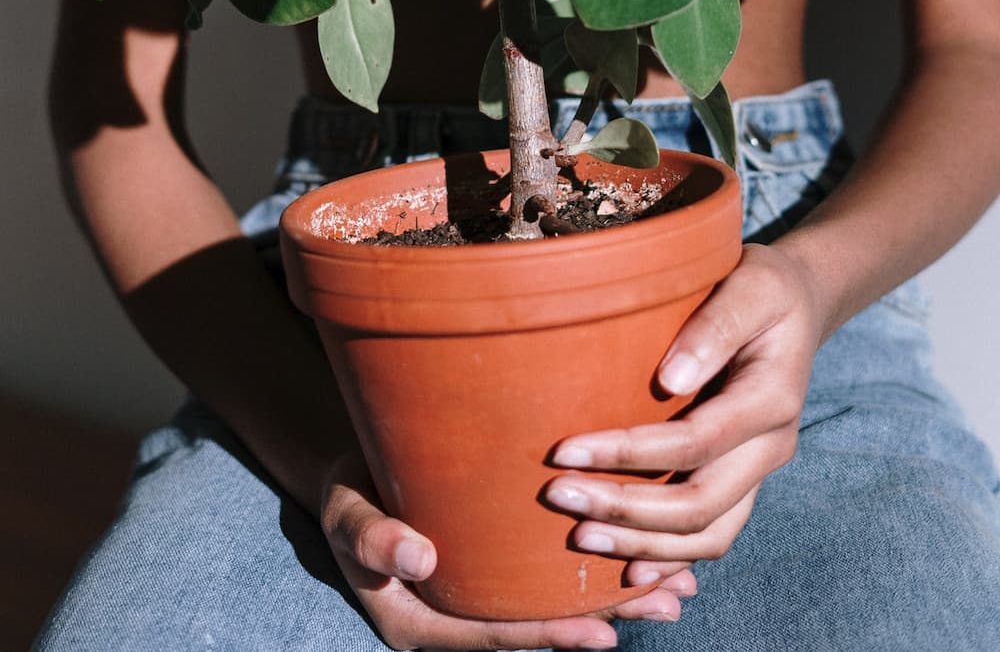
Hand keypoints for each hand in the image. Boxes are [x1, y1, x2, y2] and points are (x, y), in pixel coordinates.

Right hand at [320, 451, 698, 650]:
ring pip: (553, 600)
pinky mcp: (500, 563)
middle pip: (538, 624)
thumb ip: (371, 537)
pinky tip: (645, 548)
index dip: (547, 636)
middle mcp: (462, 614)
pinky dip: (597, 561)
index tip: (601, 633)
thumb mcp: (344, 515)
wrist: (356, 475)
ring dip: (616, 593)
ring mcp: (484, 591)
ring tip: (678, 585)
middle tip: (667, 603)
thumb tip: (417, 558)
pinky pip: (549, 571)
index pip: (493, 635)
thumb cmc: (347, 496)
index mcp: (423, 621)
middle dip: (606, 617)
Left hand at [544, 243, 820, 567]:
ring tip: (580, 538)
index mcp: (771, 400)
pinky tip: (626, 571)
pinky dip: (670, 558)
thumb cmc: (764, 289)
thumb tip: (671, 380)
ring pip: (708, 534)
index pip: (693, 443)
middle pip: (699, 504)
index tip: (564, 452)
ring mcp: (758, 469)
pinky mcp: (742, 479)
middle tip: (558, 499)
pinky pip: (712, 534)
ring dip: (643, 546)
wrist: (798, 305)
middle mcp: (770, 446)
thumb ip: (714, 328)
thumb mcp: (749, 286)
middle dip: (625, 510)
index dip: (627, 453)